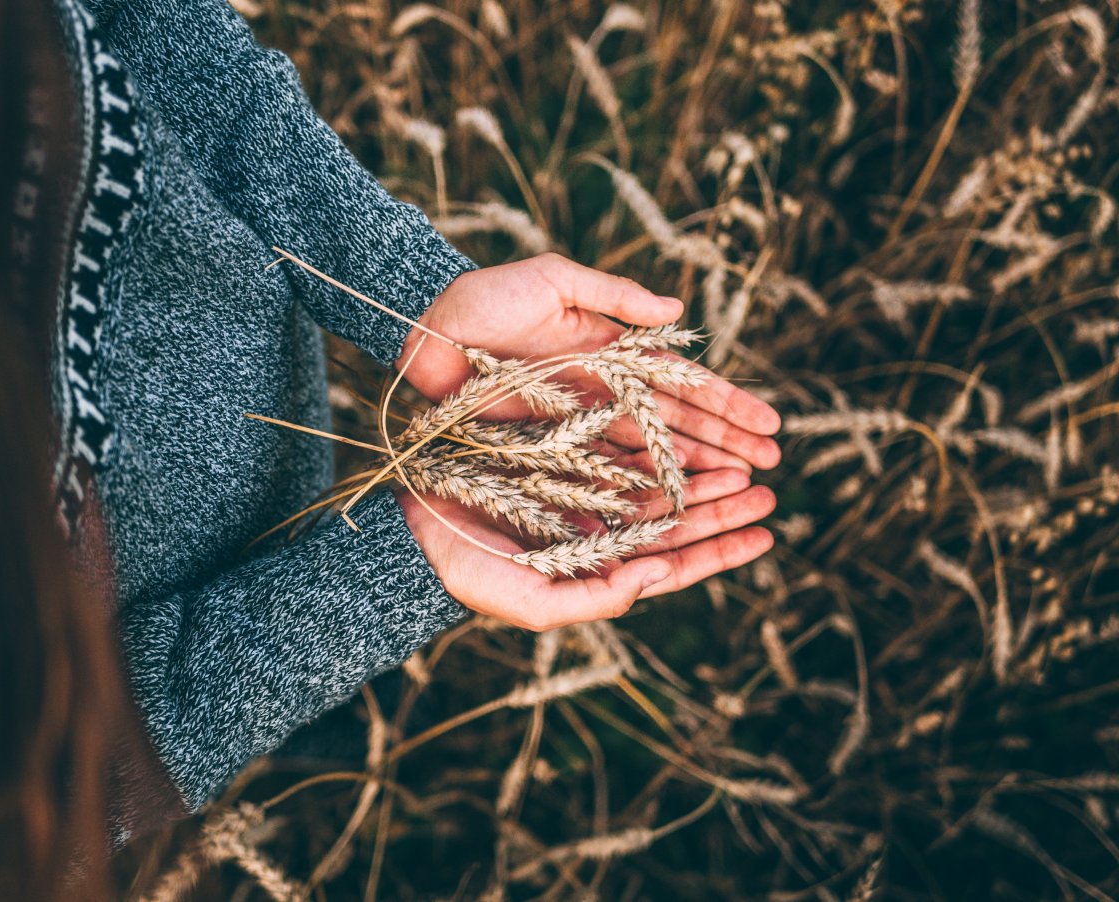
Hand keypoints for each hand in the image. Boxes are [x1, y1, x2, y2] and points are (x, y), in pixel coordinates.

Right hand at [398, 468, 775, 630]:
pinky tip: (688, 428)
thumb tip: (658, 573)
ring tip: (746, 459)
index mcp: (598, 569)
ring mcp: (584, 491)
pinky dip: (657, 439)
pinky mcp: (565, 455)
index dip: (720, 551)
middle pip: (676, 519)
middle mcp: (599, 530)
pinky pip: (623, 446)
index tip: (766, 536)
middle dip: (723, 506)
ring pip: (657, 481)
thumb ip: (599, 597)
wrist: (417, 531)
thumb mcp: (534, 601)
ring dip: (700, 472)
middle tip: (769, 489)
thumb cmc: (471, 574)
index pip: (673, 563)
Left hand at [400, 254, 781, 472]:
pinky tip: (674, 509)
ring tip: (741, 491)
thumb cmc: (489, 297)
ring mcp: (579, 427)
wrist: (428, 329)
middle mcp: (605, 396)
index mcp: (614, 354)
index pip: (684, 385)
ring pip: (649, 455)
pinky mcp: (548, 451)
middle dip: (725, 445)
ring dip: (695, 473)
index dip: (727, 404)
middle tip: (773, 468)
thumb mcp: (556, 281)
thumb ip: (616, 296)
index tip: (771, 424)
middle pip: (677, 426)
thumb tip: (679, 312)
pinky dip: (639, 489)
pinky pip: (602, 474)